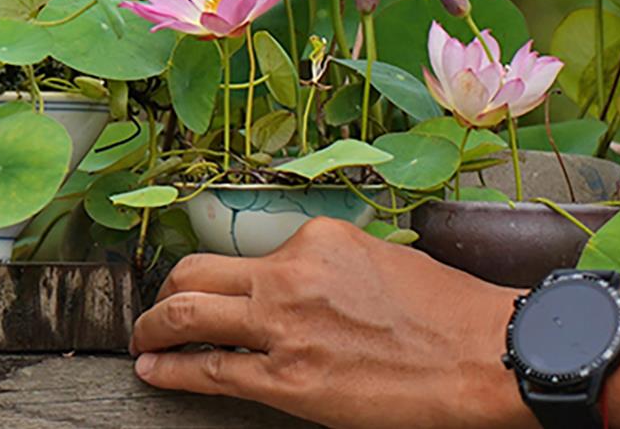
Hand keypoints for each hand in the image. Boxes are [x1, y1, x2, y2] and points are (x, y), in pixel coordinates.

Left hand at [130, 218, 526, 428]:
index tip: (208, 289)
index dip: (222, 277)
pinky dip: (172, 371)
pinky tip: (155, 371)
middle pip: (196, 274)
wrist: (477, 353)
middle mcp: (290, 274)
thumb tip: (296, 284)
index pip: (248, 254)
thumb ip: (326, 266)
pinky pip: (211, 372)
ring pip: (188, 316)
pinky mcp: (288, 382)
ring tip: (142, 341)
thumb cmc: (442, 308)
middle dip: (163, 292)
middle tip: (153, 309)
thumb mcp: (377, 257)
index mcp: (316, 237)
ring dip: (153, 328)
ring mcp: (285, 327)